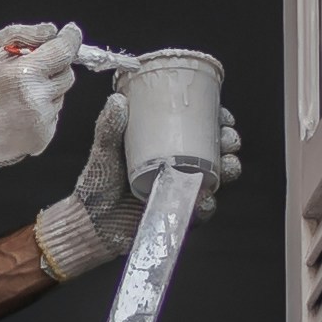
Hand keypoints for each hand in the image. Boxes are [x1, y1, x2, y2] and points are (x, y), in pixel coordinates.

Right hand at [0, 22, 83, 176]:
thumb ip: (19, 34)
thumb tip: (49, 30)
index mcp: (26, 74)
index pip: (64, 52)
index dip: (70, 39)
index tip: (70, 33)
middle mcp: (38, 99)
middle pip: (66, 75)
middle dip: (54, 67)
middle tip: (32, 68)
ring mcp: (41, 122)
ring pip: (59, 97)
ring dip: (45, 90)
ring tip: (17, 94)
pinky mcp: (40, 139)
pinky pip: (51, 117)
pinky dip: (40, 110)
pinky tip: (17, 110)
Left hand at [34, 84, 244, 282]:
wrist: (92, 221)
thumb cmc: (98, 182)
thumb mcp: (104, 150)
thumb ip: (109, 127)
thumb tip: (118, 100)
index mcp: (166, 145)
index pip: (199, 127)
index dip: (216, 120)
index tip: (223, 115)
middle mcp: (179, 166)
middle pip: (215, 150)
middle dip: (228, 142)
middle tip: (228, 139)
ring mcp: (182, 190)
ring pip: (216, 177)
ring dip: (229, 169)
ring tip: (227, 165)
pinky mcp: (180, 213)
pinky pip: (202, 209)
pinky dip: (208, 203)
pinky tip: (205, 197)